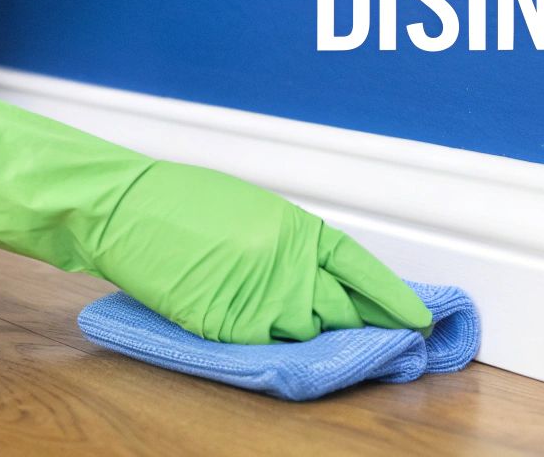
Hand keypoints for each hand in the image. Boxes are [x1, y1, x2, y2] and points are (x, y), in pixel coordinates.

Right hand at [0, 84, 433, 343]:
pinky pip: (262, 345)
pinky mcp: (225, 328)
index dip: (395, 298)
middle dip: (352, 321)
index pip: (363, 271)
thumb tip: (324, 277)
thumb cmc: (180, 200)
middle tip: (363, 330)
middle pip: (340, 311)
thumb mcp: (251, 209)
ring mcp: (257, 301)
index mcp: (296, 228)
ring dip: (304, 331)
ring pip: (304, 333)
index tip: (420, 319)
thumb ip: (292, 244)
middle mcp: (286, 267)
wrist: (123, 209)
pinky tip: (257, 325)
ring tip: (285, 315)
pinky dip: (264, 339)